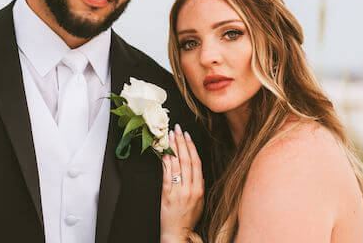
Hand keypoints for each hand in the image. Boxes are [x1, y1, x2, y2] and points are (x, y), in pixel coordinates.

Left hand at [160, 124, 204, 242]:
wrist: (177, 233)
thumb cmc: (188, 218)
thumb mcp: (199, 201)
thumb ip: (199, 185)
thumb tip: (197, 170)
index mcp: (199, 189)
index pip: (196, 163)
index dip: (191, 147)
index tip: (187, 136)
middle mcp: (190, 189)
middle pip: (186, 160)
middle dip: (181, 142)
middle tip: (177, 129)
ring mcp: (178, 191)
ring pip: (176, 164)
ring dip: (172, 148)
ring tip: (169, 136)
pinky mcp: (166, 194)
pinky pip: (166, 174)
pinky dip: (165, 161)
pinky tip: (163, 152)